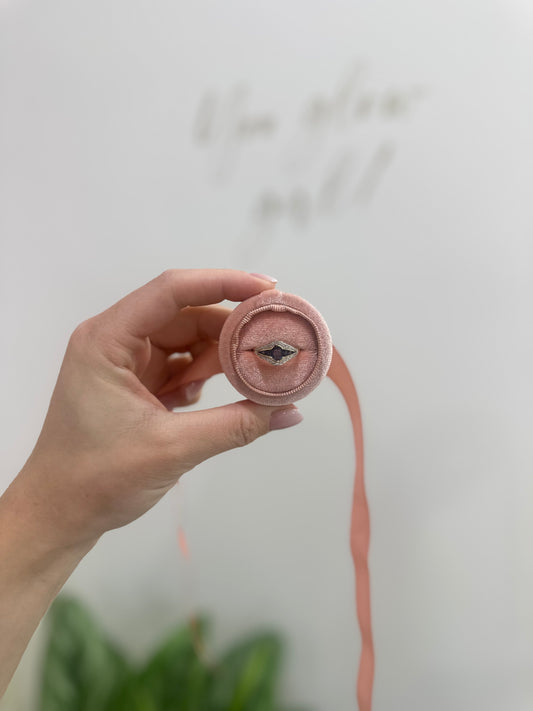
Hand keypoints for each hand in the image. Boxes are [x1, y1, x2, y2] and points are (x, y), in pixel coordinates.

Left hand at [7, 269, 302, 553]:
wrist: (60, 513)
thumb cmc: (96, 478)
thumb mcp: (172, 448)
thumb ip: (235, 426)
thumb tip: (290, 410)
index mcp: (108, 340)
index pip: (172, 291)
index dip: (222, 283)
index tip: (268, 290)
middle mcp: (116, 341)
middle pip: (186, 315)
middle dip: (230, 329)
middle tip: (275, 342)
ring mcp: (127, 363)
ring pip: (187, 341)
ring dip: (219, 358)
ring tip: (252, 375)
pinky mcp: (138, 384)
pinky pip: (181, 365)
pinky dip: (204, 377)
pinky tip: (215, 398)